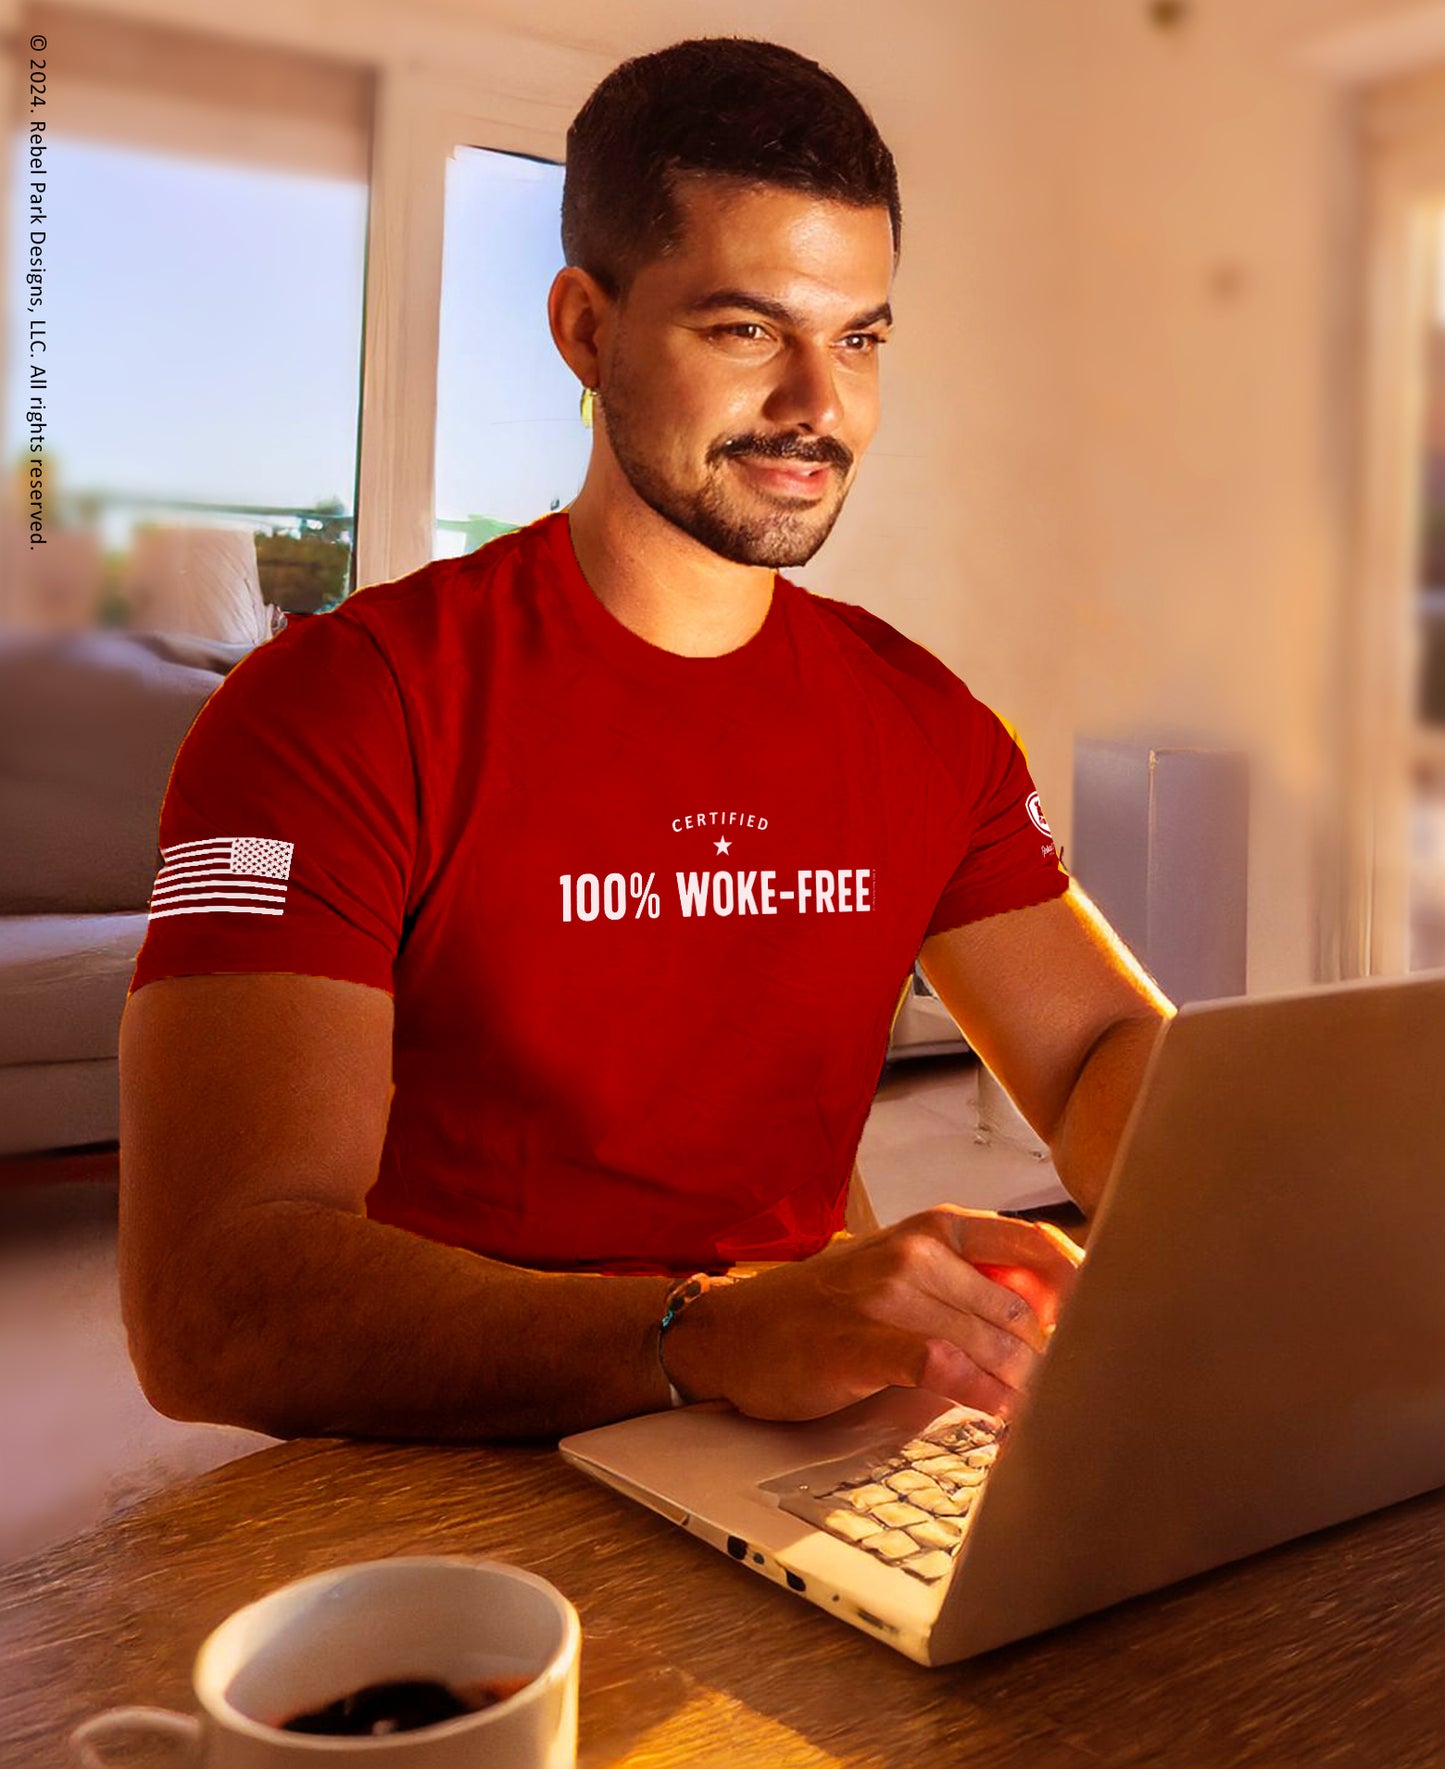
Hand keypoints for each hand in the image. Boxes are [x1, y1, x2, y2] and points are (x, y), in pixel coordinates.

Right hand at [664, 1207, 1081, 1422]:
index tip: (1118, 1324)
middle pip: (1023, 1309)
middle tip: (1082, 1400)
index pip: (1036, 1244)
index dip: (1086, 1287)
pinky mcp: (860, 1340)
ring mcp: (886, 1292)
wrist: (734, 1332)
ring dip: (1028, 1391)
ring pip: (992, 1342)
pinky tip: (1004, 1419)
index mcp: (935, 1229)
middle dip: (1057, 1363)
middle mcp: (916, 1250)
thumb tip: (1063, 1322)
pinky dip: (984, 1397)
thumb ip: (973, 1289)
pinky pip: (944, 1368)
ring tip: (1053, 1422)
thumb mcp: (902, 1276)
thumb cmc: (825, 1311)